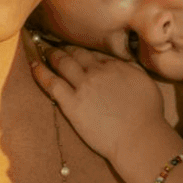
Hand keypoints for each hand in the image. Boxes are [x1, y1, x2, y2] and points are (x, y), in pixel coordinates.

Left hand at [30, 44, 169, 164]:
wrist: (139, 137)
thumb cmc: (148, 115)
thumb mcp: (145, 83)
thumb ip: (132, 69)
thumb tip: (123, 63)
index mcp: (116, 66)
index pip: (94, 53)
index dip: (83, 50)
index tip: (77, 50)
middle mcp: (98, 71)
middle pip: (76, 54)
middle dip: (66, 48)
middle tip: (56, 45)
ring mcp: (83, 86)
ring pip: (62, 63)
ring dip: (52, 54)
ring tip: (44, 50)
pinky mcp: (72, 104)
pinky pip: (51, 83)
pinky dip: (41, 72)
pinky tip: (34, 65)